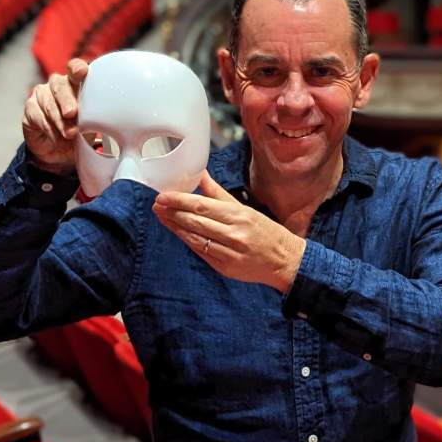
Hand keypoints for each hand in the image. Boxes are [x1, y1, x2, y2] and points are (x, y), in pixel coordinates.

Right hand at [22, 58, 87, 171]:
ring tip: (69, 134)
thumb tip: (109, 122)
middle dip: (67, 100)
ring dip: (59, 120)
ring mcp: (42, 95)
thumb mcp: (94, 126)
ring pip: (48, 103)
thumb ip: (98, 118)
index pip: (75, 68)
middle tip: (72, 113)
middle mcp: (58, 85)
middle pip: (60, 86)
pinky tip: (56, 137)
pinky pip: (37, 116)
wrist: (61, 152)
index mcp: (77, 84)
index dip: (77, 68)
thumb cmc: (82, 133)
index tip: (82, 72)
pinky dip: (48, 128)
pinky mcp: (30, 109)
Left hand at [152, 171, 305, 292]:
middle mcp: (233, 234)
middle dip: (173, 212)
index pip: (202, 206)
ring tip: (162, 216)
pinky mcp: (224, 267)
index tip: (163, 196)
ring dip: (175, 226)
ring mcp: (228, 252)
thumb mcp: (245, 209)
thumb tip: (200, 175)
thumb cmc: (265, 231)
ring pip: (194, 237)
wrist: (283, 260)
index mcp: (238, 215)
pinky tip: (178, 232)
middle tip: (157, 204)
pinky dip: (187, 240)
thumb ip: (219, 193)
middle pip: (195, 221)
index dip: (179, 200)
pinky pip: (200, 252)